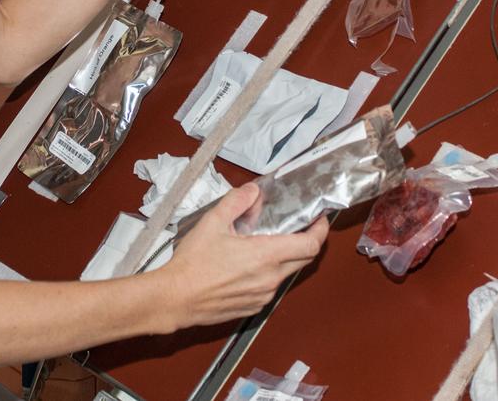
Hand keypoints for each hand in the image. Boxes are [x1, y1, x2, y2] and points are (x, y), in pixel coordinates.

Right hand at [151, 183, 328, 332]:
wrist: (176, 298)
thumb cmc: (193, 264)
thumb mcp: (213, 222)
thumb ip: (237, 202)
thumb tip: (252, 190)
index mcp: (265, 256)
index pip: (310, 245)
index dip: (321, 230)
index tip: (319, 219)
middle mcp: (270, 279)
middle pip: (304, 259)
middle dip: (306, 241)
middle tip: (299, 227)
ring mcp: (263, 296)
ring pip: (286, 274)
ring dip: (284, 258)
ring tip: (266, 244)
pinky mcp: (253, 307)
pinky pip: (270, 288)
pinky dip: (268, 274)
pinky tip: (249, 265)